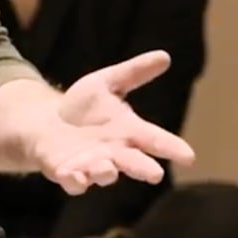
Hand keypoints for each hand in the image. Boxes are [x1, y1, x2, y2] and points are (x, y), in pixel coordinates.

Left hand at [35, 50, 196, 194]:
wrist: (47, 123)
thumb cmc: (83, 106)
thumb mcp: (107, 82)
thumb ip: (134, 73)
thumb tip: (165, 56)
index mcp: (128, 131)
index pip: (154, 140)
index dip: (172, 148)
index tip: (189, 157)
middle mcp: (114, 153)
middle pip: (133, 163)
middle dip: (143, 169)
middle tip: (156, 175)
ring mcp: (91, 166)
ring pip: (103, 174)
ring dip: (105, 172)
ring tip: (108, 169)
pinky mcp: (67, 172)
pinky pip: (72, 181)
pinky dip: (74, 180)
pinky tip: (72, 176)